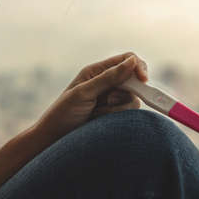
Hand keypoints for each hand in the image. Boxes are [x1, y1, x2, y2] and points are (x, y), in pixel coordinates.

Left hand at [32, 52, 148, 140]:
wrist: (55, 138)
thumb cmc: (63, 113)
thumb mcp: (84, 92)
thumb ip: (108, 78)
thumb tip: (132, 62)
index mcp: (97, 71)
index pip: (127, 60)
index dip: (138, 67)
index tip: (143, 79)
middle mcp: (107, 83)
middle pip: (134, 79)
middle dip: (129, 90)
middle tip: (110, 100)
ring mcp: (112, 99)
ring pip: (133, 98)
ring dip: (118, 107)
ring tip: (97, 112)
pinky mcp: (114, 115)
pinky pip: (128, 112)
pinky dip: (116, 116)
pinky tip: (99, 119)